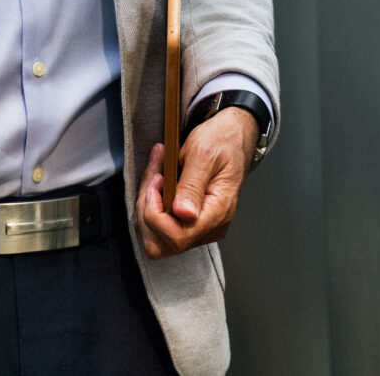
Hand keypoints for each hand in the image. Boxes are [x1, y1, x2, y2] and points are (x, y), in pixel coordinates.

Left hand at [135, 107, 258, 259]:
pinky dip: (151, 204)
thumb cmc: (221, 140)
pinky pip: (161, 226)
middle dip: (147, 211)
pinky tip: (158, 180)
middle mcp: (210, 227)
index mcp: (217, 212)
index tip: (157, 181)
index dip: (155, 214)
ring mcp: (200, 227)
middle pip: (161, 243)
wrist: (233, 135)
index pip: (177, 236)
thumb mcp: (204, 153)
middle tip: (154, 176)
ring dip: (147, 206)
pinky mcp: (191, 222)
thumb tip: (184, 214)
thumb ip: (192, 185)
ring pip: (156, 238)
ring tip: (156, 174)